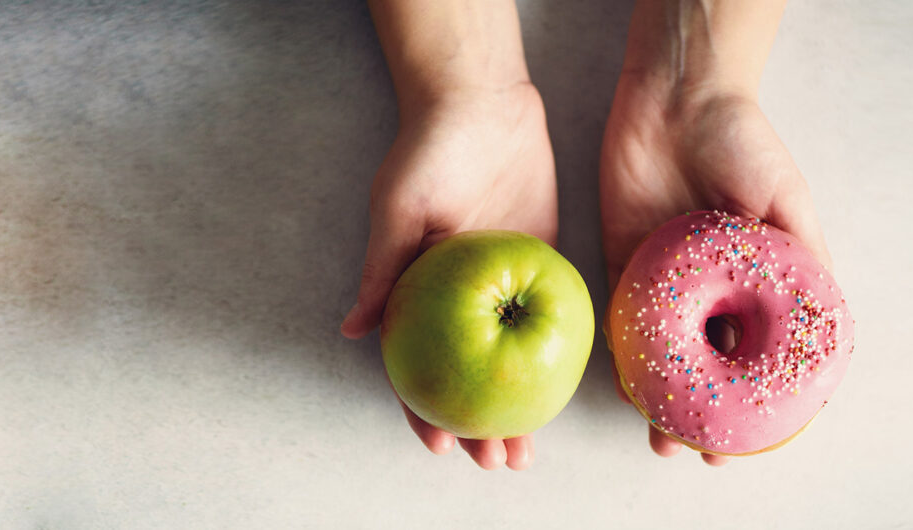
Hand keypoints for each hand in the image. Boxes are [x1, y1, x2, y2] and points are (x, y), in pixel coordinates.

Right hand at [341, 83, 555, 469]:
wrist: (481, 102)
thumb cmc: (427, 151)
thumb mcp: (398, 212)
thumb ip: (382, 272)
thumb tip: (352, 330)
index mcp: (418, 292)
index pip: (418, 366)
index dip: (425, 410)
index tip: (443, 445)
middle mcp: (459, 297)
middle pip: (469, 375)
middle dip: (481, 425)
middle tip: (500, 462)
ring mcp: (501, 283)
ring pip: (509, 359)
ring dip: (518, 406)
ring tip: (530, 449)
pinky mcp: (539, 261)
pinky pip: (546, 318)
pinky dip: (550, 358)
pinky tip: (561, 392)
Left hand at [599, 77, 830, 465]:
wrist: (680, 97)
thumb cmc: (745, 145)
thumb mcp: (790, 204)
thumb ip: (806, 260)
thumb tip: (826, 322)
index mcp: (750, 279)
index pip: (753, 351)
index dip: (753, 397)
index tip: (752, 437)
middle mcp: (707, 286)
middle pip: (703, 361)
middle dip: (699, 408)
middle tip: (695, 446)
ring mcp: (663, 277)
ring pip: (660, 351)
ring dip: (658, 396)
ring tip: (660, 434)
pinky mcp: (621, 259)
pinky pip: (620, 315)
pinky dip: (623, 353)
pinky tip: (627, 386)